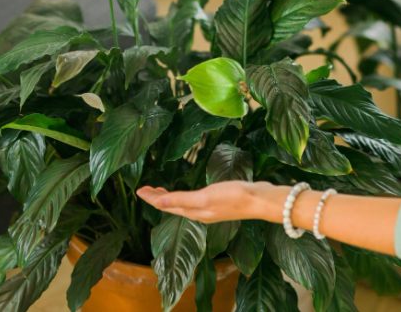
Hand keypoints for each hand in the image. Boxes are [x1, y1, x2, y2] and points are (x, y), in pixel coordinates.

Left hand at [137, 181, 273, 222]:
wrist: (260, 200)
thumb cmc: (233, 197)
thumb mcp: (204, 197)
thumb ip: (181, 200)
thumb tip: (156, 203)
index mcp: (194, 212)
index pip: (167, 206)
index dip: (152, 199)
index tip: (140, 190)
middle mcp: (200, 213)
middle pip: (174, 206)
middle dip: (159, 198)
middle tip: (148, 188)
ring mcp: (211, 208)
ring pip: (184, 204)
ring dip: (171, 198)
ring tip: (163, 190)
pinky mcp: (221, 201)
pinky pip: (195, 200)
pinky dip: (185, 196)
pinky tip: (191, 191)